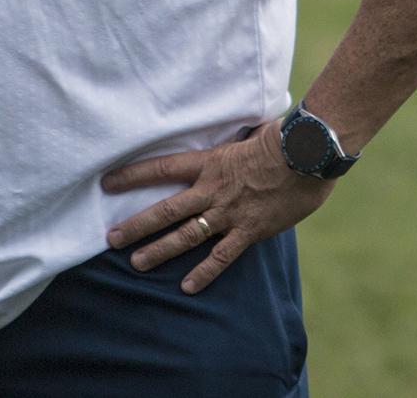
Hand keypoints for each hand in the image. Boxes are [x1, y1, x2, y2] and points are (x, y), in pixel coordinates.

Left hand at [102, 125, 332, 294]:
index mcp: (210, 162)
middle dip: (136, 225)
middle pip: (165, 210)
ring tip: (136, 263)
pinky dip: (204, 272)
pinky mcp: (249, 231)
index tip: (107, 182)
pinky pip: (221, 256)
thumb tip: (238, 129)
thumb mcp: (252, 132)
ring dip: (159, 250)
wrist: (310, 154)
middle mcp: (212, 190)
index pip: (162, 168)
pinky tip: (187, 287)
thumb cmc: (285, 137)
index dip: (132, 175)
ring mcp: (229, 213)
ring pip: (185, 236)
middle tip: (111, 238)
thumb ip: (236, 139)